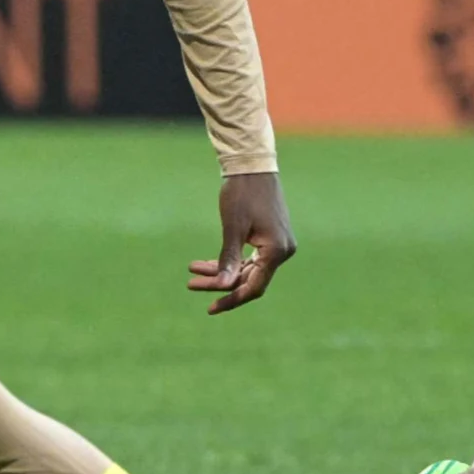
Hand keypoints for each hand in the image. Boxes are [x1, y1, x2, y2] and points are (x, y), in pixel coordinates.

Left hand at [187, 171, 296, 315]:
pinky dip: (229, 260)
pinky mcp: (270, 237)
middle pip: (249, 279)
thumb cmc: (242, 193)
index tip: (210, 308)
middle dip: (219, 283)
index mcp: (276, 251)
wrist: (252, 164)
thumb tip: (224, 287)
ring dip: (221, 271)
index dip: (231, 299)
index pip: (253, 287)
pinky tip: (205, 262)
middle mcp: (282, 251)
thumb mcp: (232, 227)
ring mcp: (277, 244)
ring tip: (192, 272)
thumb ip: (228, 259)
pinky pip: (249, 257)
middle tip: (191, 285)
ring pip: (246, 269)